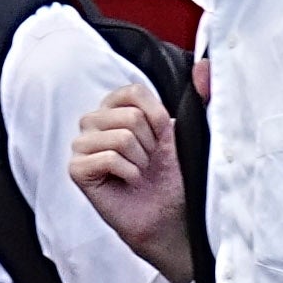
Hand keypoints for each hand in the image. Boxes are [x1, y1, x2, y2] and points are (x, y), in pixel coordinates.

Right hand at [69, 85, 194, 277]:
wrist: (168, 216)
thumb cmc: (173, 176)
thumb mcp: (186, 132)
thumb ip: (198, 97)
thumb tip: (205, 65)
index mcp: (116, 110)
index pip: (132, 91)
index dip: (156, 115)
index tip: (162, 137)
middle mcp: (94, 124)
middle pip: (129, 115)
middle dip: (150, 142)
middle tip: (149, 161)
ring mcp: (82, 147)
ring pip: (120, 136)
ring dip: (140, 159)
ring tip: (140, 172)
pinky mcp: (76, 170)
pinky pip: (106, 158)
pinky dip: (128, 172)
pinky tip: (128, 182)